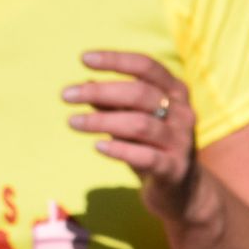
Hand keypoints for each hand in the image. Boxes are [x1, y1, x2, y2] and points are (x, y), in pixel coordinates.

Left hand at [64, 50, 205, 226]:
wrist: (181, 190)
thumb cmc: (151, 145)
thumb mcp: (133, 119)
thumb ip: (114, 103)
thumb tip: (86, 82)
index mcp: (175, 92)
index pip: (146, 66)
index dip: (116, 60)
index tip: (83, 59)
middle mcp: (183, 113)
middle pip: (140, 94)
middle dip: (100, 91)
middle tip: (66, 95)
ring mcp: (181, 142)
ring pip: (140, 125)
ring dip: (102, 121)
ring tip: (73, 122)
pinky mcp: (174, 169)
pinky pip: (146, 157)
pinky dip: (120, 150)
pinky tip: (97, 146)